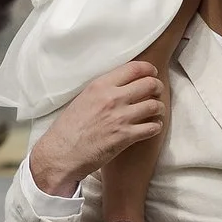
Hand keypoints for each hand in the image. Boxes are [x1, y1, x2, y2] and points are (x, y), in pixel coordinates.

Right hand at [31, 62, 166, 196]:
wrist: (62, 153)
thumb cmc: (69, 127)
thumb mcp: (83, 98)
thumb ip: (103, 89)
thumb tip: (121, 83)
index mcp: (100, 86)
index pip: (134, 68)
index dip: (148, 69)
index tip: (152, 73)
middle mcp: (113, 98)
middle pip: (149, 84)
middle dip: (158, 87)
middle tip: (158, 92)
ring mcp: (120, 118)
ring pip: (154, 106)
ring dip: (159, 108)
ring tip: (157, 111)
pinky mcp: (125, 137)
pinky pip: (152, 127)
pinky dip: (156, 126)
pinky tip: (153, 127)